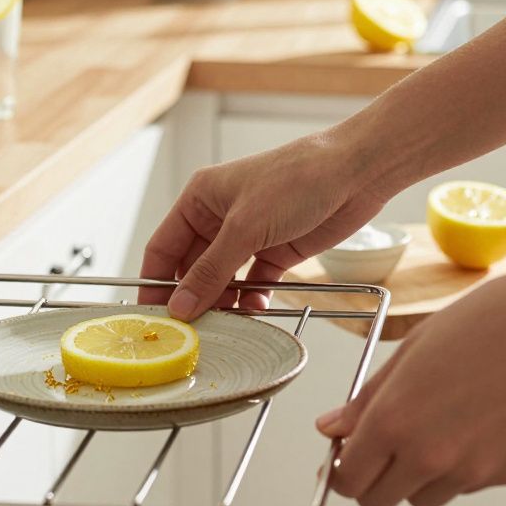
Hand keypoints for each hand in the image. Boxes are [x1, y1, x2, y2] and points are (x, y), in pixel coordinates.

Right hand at [140, 131, 391, 319]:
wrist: (355, 174)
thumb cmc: (298, 179)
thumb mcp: (245, 227)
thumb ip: (211, 271)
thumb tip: (181, 305)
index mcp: (200, 199)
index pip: (163, 247)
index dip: (154, 282)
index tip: (151, 316)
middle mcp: (220, 218)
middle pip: (192, 268)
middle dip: (193, 298)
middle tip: (190, 330)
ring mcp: (248, 236)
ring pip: (222, 280)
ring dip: (223, 302)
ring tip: (225, 324)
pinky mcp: (276, 250)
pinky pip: (253, 283)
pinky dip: (252, 299)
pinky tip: (257, 309)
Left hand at [316, 263, 505, 505]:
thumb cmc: (494, 320)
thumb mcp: (414, 348)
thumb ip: (368, 398)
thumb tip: (332, 426)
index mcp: (397, 420)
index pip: (348, 480)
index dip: (342, 470)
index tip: (347, 456)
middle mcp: (433, 456)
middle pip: (380, 503)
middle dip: (374, 480)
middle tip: (384, 448)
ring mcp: (475, 471)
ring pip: (425, 498)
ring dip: (419, 477)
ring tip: (440, 424)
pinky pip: (469, 485)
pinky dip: (463, 467)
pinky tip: (479, 421)